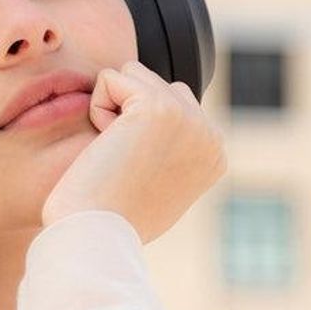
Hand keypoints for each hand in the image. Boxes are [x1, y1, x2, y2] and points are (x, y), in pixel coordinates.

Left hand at [41, 60, 226, 243]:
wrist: (97, 234)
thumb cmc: (113, 219)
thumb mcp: (158, 185)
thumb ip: (169, 150)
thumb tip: (153, 128)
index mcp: (214, 154)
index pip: (171, 105)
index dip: (137, 132)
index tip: (135, 174)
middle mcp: (210, 134)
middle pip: (155, 84)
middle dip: (127, 113)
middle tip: (123, 163)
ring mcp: (189, 118)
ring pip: (133, 74)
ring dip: (111, 108)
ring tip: (115, 153)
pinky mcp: (157, 108)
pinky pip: (110, 79)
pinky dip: (96, 109)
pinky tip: (106, 146)